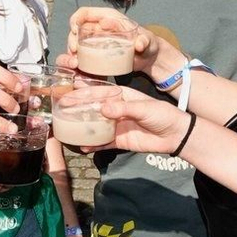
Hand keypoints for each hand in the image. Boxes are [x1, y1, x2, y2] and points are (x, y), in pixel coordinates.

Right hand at [62, 6, 177, 79]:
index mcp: (108, 18)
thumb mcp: (148, 41)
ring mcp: (97, 41)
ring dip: (72, 51)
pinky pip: (83, 55)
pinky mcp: (97, 54)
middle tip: (75, 50)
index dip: (76, 19)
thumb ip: (144, 41)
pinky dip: (78, 60)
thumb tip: (138, 43)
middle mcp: (99, 27)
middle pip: (77, 29)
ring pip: (77, 42)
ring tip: (75, 61)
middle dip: (72, 38)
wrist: (148, 58)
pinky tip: (79, 67)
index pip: (85, 13)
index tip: (75, 31)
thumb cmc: (148, 44)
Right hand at [62, 85, 189, 154]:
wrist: (175, 135)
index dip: (84, 91)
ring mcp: (116, 126)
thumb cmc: (162, 115)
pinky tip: (82, 146)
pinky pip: (103, 142)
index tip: (69, 90)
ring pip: (95, 126)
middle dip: (77, 108)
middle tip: (61, 109)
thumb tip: (103, 109)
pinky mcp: (119, 141)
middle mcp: (116, 110)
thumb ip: (124, 108)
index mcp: (122, 96)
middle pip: (93, 108)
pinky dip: (93, 144)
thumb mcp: (144, 108)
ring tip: (66, 128)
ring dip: (82, 127)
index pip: (99, 92)